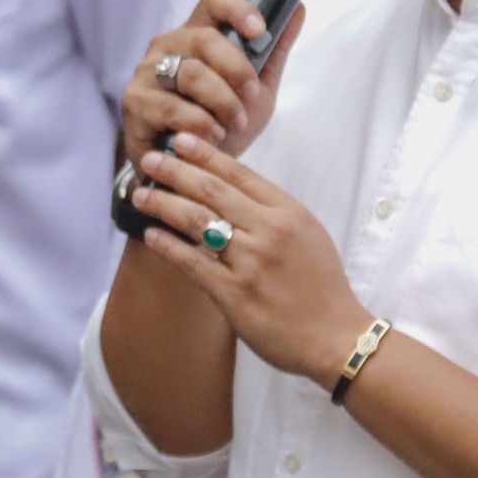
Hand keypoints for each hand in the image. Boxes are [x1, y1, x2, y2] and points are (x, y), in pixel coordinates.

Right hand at [123, 0, 303, 167]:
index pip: (213, 2)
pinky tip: (211, 136)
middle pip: (205, 39)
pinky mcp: (135, 102)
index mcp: (197, 34)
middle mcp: (168, 46)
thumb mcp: (256, 90)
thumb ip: (273, 52)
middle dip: (237, 70)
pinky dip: (199, 124)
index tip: (259, 30)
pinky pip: (171, 106)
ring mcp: (147, 72)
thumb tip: (298, 9)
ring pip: (191, 73)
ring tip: (233, 124)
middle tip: (251, 96)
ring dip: (222, 102)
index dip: (237, 9)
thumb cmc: (220, 124)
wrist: (189, 169)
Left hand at [128, 131, 369, 383]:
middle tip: (150, 160)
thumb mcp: (308, 235)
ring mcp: (251, 262)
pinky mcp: (234, 294)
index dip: (205, 154)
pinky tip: (150, 234)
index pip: (239, 173)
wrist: (336, 337)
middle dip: (175, 170)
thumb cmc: (321, 287)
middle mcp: (269, 231)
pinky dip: (167, 245)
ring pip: (196, 221)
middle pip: (211, 190)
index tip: (180, 141)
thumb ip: (273, 213)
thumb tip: (233, 191)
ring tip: (141, 195)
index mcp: (288, 213)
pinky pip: (192, 263)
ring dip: (163, 203)